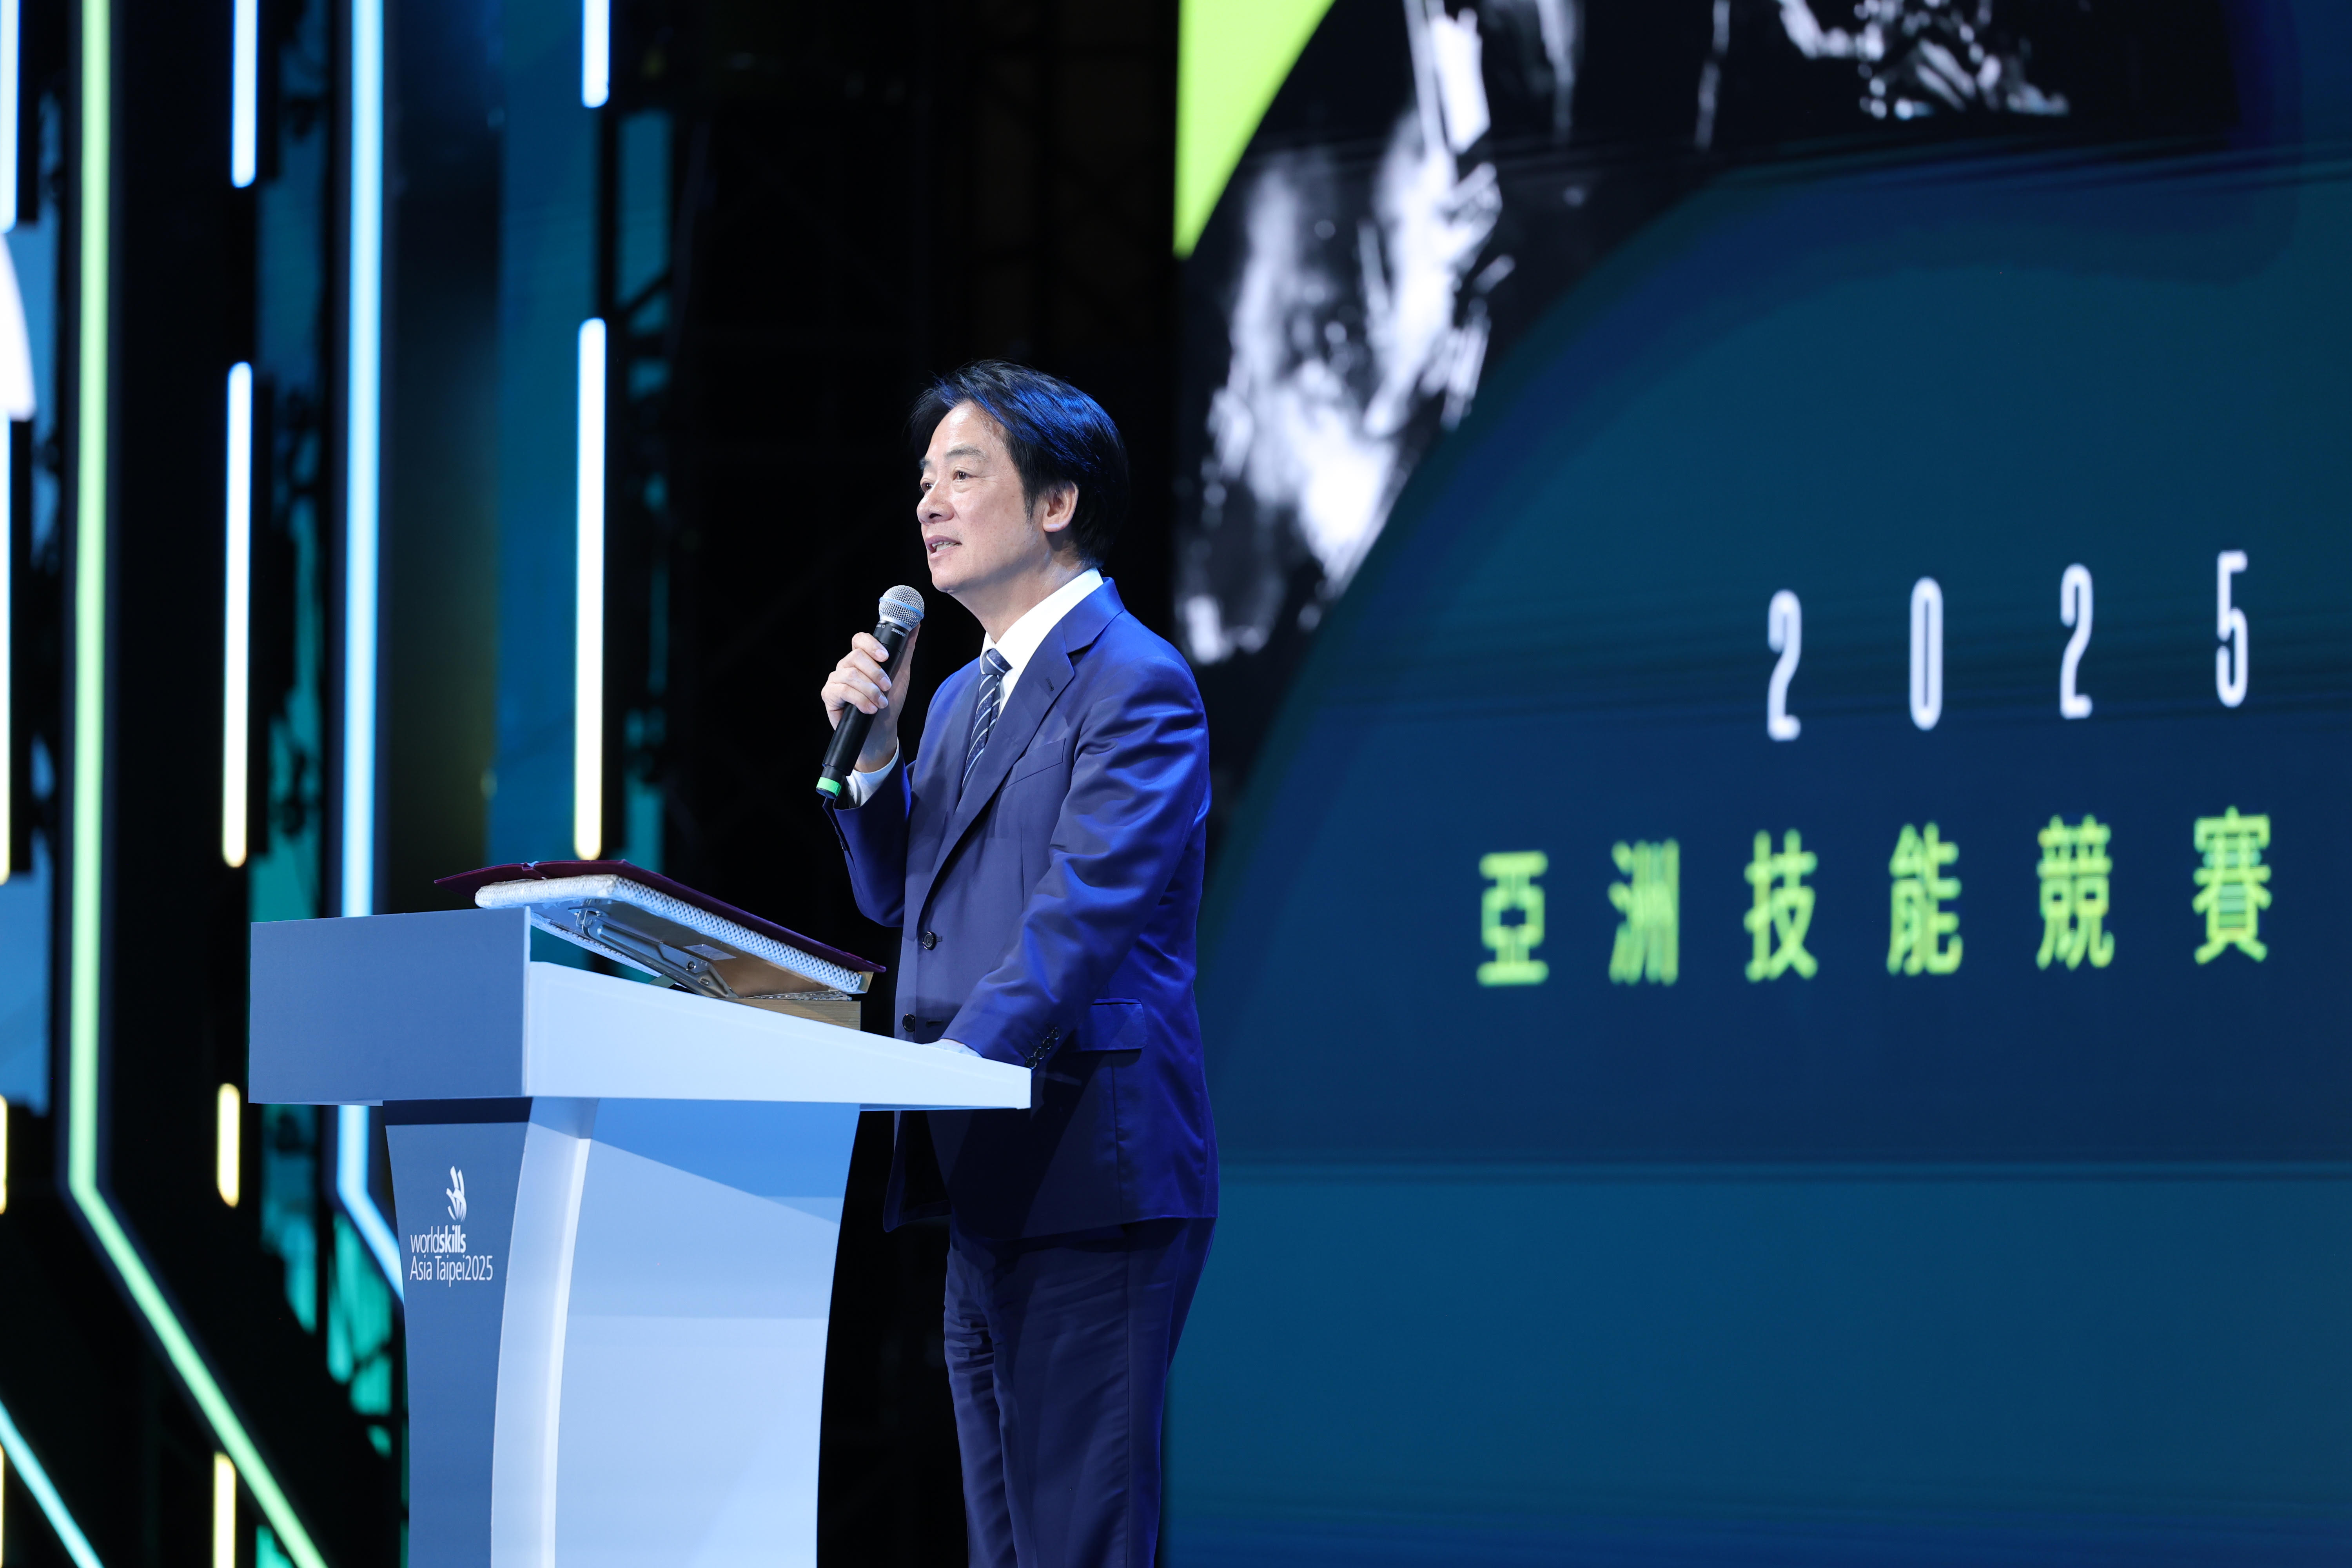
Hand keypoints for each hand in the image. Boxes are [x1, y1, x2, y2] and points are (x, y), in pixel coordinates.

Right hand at [822, 623, 919, 771]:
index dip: (872, 645)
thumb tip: (916, 625)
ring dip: (870, 690)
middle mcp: (846, 666)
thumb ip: (905, 650)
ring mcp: (836, 679)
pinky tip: (870, 709)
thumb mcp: (901, 674)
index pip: (859, 639)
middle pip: (856, 656)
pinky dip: (859, 700)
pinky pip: (842, 690)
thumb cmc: (889, 701)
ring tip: (881, 703)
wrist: (881, 730)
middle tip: (887, 687)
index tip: (886, 657)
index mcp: (862, 658)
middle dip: (875, 673)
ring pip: (850, 674)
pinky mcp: (829, 695)